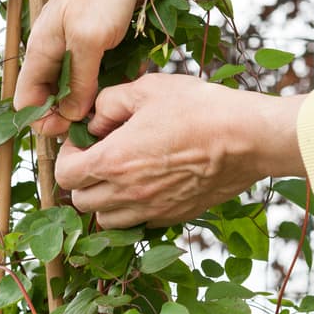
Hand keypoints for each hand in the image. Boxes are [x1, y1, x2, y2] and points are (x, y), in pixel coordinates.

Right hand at [13, 0, 218, 134]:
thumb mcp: (90, 41)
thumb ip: (79, 81)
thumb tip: (70, 115)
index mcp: (40, 49)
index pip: (26, 99)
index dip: (41, 119)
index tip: (67, 130)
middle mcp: (51, 50)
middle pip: (48, 96)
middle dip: (65, 114)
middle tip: (91, 126)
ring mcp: (72, 45)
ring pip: (71, 87)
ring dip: (85, 102)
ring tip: (104, 113)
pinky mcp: (93, 41)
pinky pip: (91, 73)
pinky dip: (101, 85)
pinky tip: (116, 90)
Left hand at [55, 73, 306, 226]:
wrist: (248, 139)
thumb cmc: (200, 109)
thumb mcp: (148, 89)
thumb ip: (110, 102)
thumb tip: (94, 120)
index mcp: (113, 161)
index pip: (65, 175)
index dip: (67, 157)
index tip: (82, 143)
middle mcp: (126, 193)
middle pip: (81, 202)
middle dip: (83, 180)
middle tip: (100, 158)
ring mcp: (150, 210)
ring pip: (105, 220)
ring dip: (104, 201)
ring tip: (121, 176)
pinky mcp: (172, 217)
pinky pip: (137, 224)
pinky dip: (132, 211)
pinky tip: (146, 187)